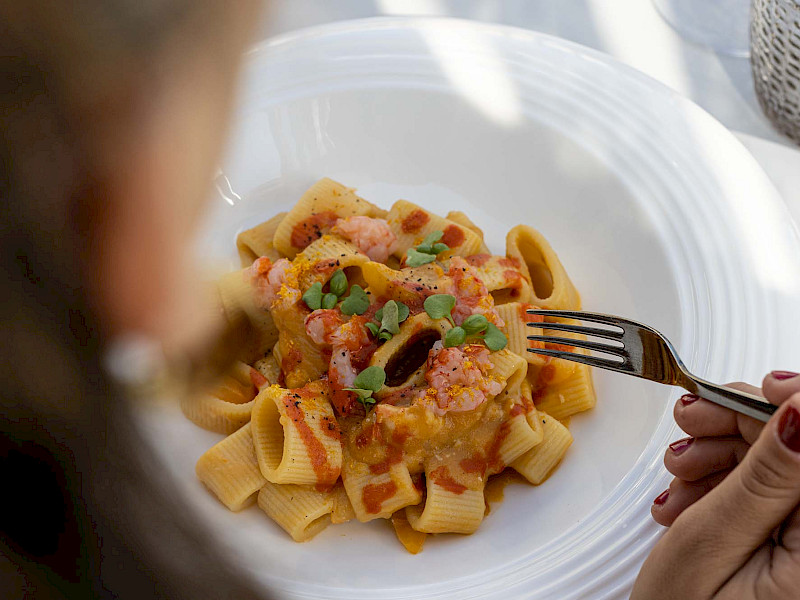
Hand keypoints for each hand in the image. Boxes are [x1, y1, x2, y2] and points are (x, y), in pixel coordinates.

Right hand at [632, 372, 799, 599]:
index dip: (790, 403)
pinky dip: (726, 477)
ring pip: (781, 460)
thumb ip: (765, 476)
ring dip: (725, 451)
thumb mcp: (712, 543)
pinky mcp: (792, 541)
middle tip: (689, 423)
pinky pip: (769, 486)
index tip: (752, 387)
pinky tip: (692, 494)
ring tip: (680, 474)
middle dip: (742, 424)